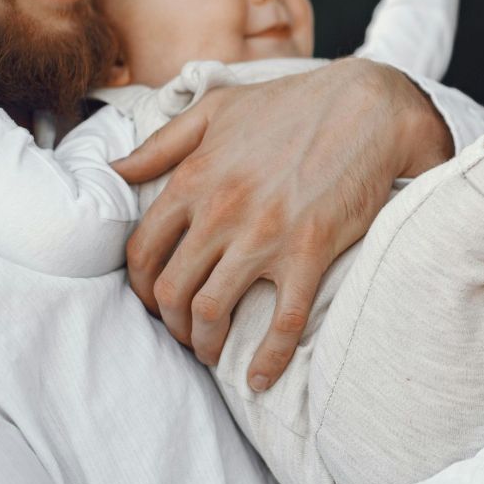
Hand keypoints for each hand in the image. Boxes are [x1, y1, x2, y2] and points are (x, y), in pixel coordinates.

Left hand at [111, 57, 452, 388]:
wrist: (367, 106)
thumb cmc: (294, 104)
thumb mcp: (218, 109)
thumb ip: (163, 142)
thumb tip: (116, 168)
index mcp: (195, 178)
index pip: (143, 250)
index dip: (142, 287)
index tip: (155, 301)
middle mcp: (221, 211)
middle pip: (171, 289)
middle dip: (170, 323)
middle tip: (184, 333)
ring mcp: (264, 235)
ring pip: (212, 311)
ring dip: (205, 343)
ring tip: (214, 352)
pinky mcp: (310, 251)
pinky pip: (283, 321)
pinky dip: (268, 359)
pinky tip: (260, 378)